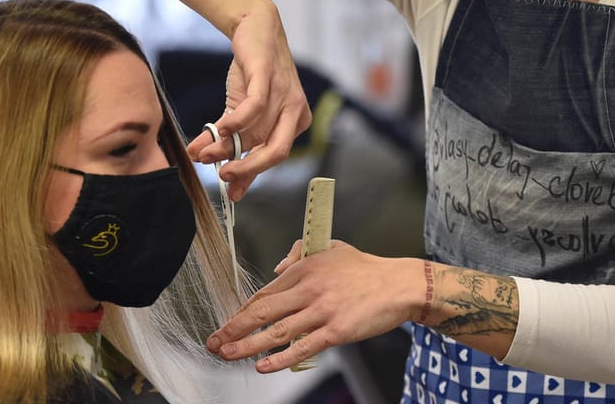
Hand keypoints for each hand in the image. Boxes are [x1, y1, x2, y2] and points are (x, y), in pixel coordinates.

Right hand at [186, 3, 311, 198]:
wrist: (254, 30)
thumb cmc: (253, 75)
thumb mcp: (247, 115)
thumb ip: (240, 145)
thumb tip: (226, 180)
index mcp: (295, 122)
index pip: (275, 157)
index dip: (252, 175)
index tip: (232, 192)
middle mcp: (295, 111)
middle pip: (276, 153)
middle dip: (247, 170)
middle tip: (221, 177)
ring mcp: (285, 94)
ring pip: (258, 132)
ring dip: (227, 147)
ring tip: (202, 154)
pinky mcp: (268, 77)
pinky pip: (254, 108)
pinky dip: (235, 123)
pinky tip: (219, 131)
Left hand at [206, 240, 421, 372]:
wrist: (399, 285)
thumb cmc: (367, 269)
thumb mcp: (332, 248)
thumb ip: (302, 253)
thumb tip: (279, 266)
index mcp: (306, 267)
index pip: (265, 292)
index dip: (242, 310)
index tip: (228, 322)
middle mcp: (310, 288)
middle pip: (263, 310)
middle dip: (234, 328)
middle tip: (215, 341)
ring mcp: (323, 310)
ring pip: (277, 331)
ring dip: (248, 345)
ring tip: (228, 354)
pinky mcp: (336, 330)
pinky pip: (302, 347)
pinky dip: (279, 359)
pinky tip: (263, 366)